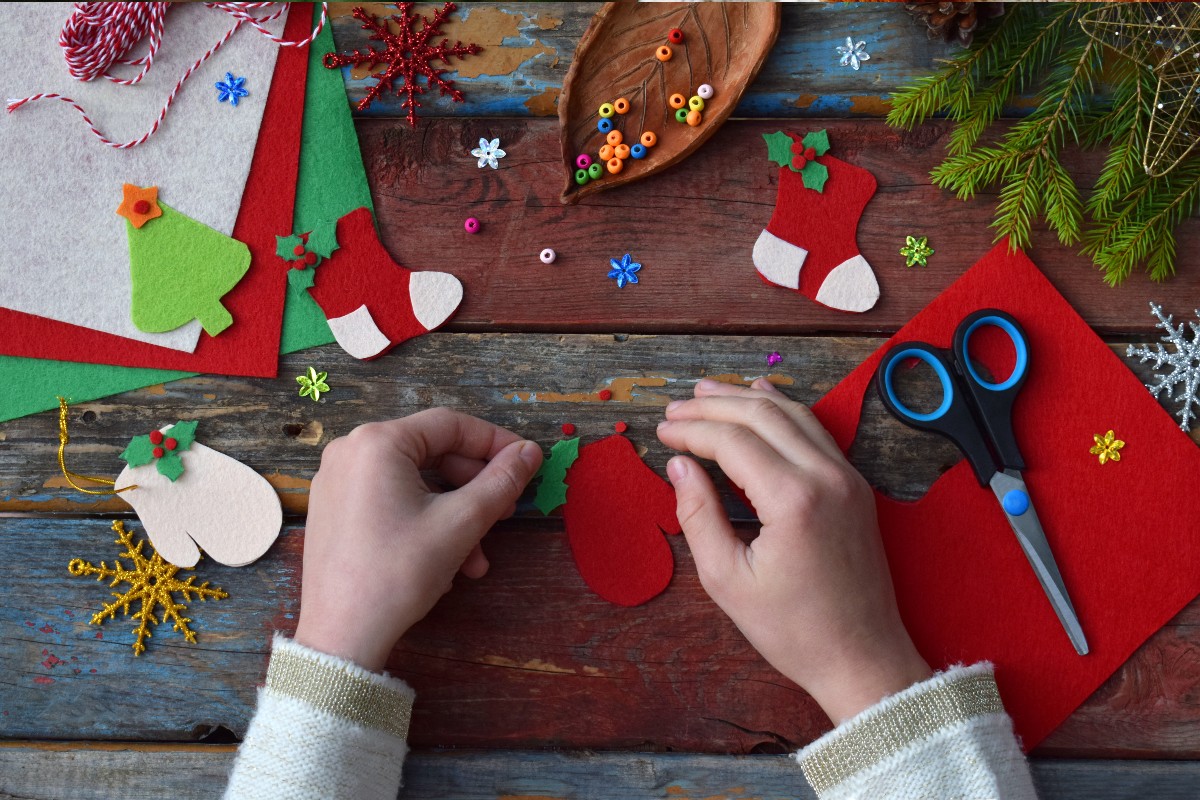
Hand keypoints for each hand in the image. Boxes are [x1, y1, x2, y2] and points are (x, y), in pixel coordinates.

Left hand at [294, 408, 542, 671]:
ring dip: (454, 514)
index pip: (450, 425)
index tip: (526, 463)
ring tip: (477, 557)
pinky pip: (391, 500)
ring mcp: (337, 482)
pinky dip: (425, 521)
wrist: (342, 636)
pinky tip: (446, 561)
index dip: (495, 442)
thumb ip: (501, 481)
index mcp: (377, 442)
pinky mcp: (334, 510)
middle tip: (504, 514)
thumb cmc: (398, 573)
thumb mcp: (461, 523)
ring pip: (415, 483)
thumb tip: (530, 452)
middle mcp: (350, 451)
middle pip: (432, 454)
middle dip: (474, 487)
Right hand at [657, 379, 930, 722]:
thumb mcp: (727, 580)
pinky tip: (762, 396)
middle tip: (674, 408)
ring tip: (706, 392)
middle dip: (712, 406)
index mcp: (793, 500)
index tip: (661, 432)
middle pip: (762, 415)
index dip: (691, 431)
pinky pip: (815, 431)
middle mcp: (826, 477)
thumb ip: (698, 515)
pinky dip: (783, 409)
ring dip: (746, 398)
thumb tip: (678, 466)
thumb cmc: (792, 630)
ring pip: (792, 414)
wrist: (861, 657)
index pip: (732, 441)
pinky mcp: (855, 486)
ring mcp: (847, 478)